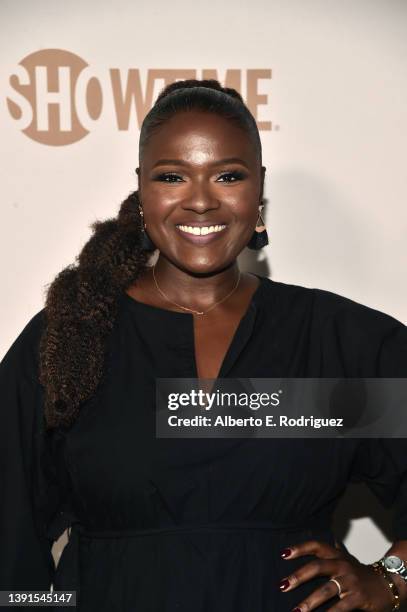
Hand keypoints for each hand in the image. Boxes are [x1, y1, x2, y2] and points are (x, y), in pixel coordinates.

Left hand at [278, 539, 397, 610]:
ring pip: (326, 590)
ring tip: (296, 611)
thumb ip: (328, 555)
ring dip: (309, 602)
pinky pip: (340, 607)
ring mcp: (350, 581)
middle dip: (298, 576)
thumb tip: (308, 547)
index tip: (284, 554)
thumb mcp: (344, 560)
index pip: (316, 546)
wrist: (386, 583)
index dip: (300, 548)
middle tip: (283, 585)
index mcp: (337, 555)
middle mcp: (342, 565)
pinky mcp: (358, 597)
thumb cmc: (359, 573)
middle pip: (317, 566)